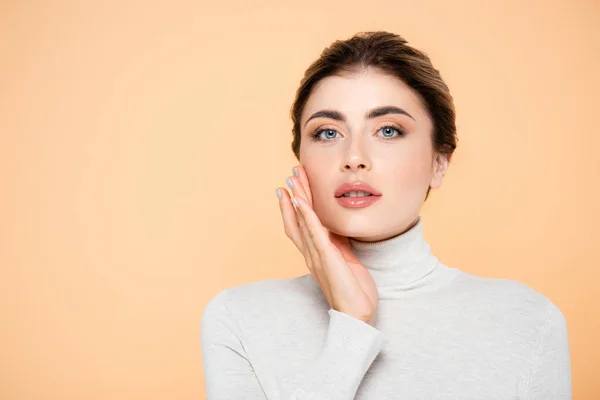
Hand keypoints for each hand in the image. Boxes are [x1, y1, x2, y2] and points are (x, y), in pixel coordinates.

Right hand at [276, 165, 379, 326]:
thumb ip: (338, 244)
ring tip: (292, 180)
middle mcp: (311, 253)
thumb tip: (337, 228)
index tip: (292, 188)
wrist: (356, 314)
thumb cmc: (352, 290)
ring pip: (302, 221)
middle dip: (293, 195)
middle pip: (296, 219)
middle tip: (289, 175)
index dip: (295, 206)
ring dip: (297, 198)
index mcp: (315, 254)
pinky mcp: (326, 257)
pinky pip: (313, 232)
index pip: (301, 225)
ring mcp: (316, 255)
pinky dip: (306, 215)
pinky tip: (301, 200)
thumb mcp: (346, 260)